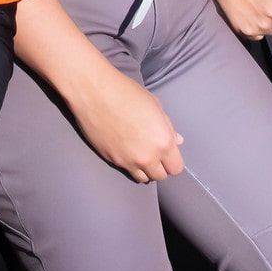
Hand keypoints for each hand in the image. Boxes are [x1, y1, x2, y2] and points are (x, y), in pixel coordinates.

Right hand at [68, 67, 183, 182]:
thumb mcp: (155, 105)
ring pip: (143, 178)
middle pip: (160, 176)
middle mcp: (147, 157)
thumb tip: (177, 141)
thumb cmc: (127, 92)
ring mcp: (127, 161)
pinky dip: (128, 164)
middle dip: (159, 166)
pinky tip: (124, 148)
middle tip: (153, 151)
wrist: (95, 92)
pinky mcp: (111, 160)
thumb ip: (168, 128)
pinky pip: (125, 169)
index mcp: (163, 142)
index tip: (168, 153)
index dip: (173, 160)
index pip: (176, 168)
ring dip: (144, 169)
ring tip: (139, 153)